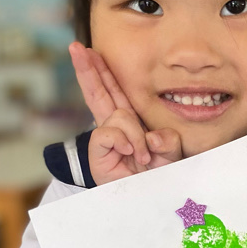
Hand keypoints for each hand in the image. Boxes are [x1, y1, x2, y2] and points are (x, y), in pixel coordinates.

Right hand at [69, 42, 182, 185]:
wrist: (146, 200)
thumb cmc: (158, 178)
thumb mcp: (171, 157)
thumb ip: (168, 142)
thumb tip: (152, 137)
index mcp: (130, 122)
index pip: (116, 91)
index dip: (103, 71)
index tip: (90, 50)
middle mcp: (115, 127)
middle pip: (100, 91)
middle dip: (88, 69)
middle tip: (75, 47)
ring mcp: (105, 138)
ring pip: (119, 114)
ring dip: (135, 135)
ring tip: (142, 157)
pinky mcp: (98, 150)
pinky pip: (109, 132)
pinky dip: (124, 140)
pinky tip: (130, 152)